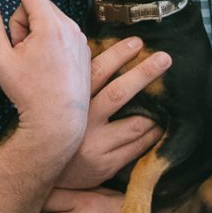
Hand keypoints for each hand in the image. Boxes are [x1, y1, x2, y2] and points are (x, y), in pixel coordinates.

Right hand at [0, 0, 90, 140]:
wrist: (58, 123)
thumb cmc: (28, 93)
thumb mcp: (0, 60)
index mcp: (50, 26)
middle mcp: (70, 27)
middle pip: (36, 5)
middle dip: (20, 22)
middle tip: (16, 51)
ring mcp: (80, 38)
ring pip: (48, 18)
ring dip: (33, 32)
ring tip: (30, 61)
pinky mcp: (84, 48)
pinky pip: (60, 31)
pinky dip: (47, 40)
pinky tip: (44, 65)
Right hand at [54, 40, 167, 189]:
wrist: (43, 170)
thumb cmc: (57, 131)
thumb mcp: (62, 105)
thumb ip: (80, 86)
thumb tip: (104, 59)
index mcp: (72, 102)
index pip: (96, 72)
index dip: (117, 55)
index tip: (136, 42)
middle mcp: (84, 122)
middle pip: (118, 93)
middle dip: (143, 74)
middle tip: (164, 58)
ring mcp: (96, 145)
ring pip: (135, 124)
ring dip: (154, 112)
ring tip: (168, 99)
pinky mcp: (106, 165)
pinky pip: (137, 148)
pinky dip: (152, 136)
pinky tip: (159, 127)